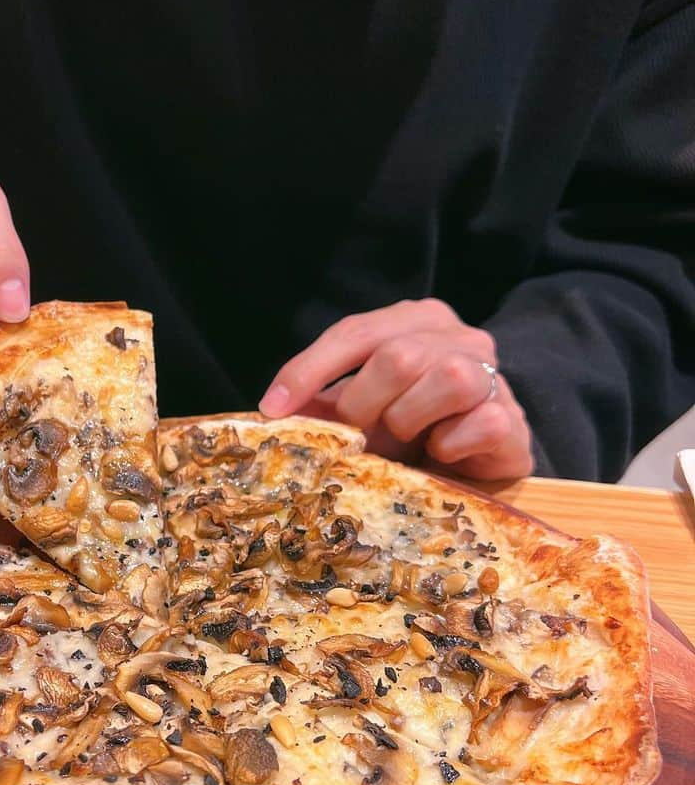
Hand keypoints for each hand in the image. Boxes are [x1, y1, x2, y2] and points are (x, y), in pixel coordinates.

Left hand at [259, 299, 532, 478]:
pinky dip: (449, 446)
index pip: (354, 333)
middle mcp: (458, 334)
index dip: (309, 370)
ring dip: (409, 421)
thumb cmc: (410, 429)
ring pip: (446, 379)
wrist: (472, 464)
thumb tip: (271, 411)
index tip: (274, 409)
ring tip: (406, 440)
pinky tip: (442, 453)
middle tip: (361, 436)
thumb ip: (321, 402)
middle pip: (396, 357)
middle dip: (365, 405)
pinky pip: (478, 424)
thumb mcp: (358, 408)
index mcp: (415, 319)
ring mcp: (492, 372)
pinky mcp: (512, 418)